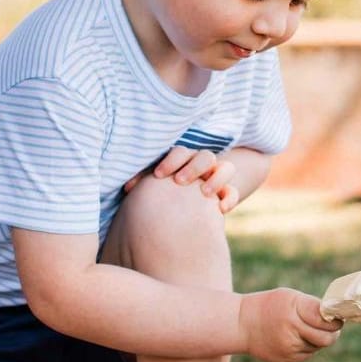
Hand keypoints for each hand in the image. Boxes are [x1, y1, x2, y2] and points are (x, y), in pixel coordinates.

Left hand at [125, 147, 241, 212]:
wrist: (186, 203)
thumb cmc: (166, 191)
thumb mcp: (156, 184)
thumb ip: (144, 182)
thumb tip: (127, 188)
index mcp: (184, 159)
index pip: (181, 152)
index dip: (171, 161)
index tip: (159, 175)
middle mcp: (203, 165)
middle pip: (205, 156)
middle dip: (193, 167)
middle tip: (179, 181)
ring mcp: (217, 178)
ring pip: (225, 168)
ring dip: (215, 178)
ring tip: (204, 192)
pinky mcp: (226, 194)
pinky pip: (233, 192)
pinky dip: (229, 198)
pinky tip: (221, 209)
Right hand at [238, 288, 342, 361]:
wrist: (242, 324)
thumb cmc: (270, 306)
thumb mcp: (290, 297)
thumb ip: (312, 307)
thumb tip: (336, 317)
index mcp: (294, 311)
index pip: (326, 320)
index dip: (335, 320)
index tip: (337, 317)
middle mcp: (291, 331)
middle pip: (326, 338)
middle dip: (333, 333)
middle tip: (333, 327)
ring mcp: (289, 348)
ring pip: (317, 346)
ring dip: (318, 339)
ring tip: (306, 329)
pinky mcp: (287, 360)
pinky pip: (308, 354)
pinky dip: (307, 347)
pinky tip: (296, 338)